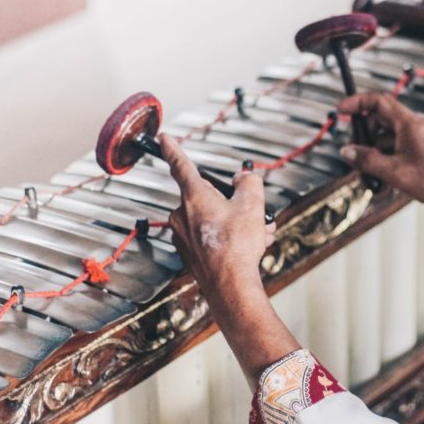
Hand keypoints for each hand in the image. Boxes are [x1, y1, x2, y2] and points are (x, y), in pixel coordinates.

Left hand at [161, 135, 297, 389]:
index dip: (173, 148)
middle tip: (252, 213)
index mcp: (194, 196)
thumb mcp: (252, 203)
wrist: (230, 285)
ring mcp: (183, 236)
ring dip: (236, 223)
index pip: (181, 165)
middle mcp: (183, 214)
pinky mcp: (190, 254)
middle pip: (208, 196)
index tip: (164, 138)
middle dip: (233, 203)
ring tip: (258, 235)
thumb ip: (248, 182)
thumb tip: (243, 179)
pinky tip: (248, 249)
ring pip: (214, 219)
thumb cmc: (237, 245)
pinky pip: (211, 237)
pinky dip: (229, 239)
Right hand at [336, 92, 423, 204]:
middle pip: (380, 119)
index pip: (378, 101)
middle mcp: (415, 124)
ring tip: (372, 174)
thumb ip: (367, 160)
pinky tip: (387, 177)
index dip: (356, 102)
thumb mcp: (395, 173)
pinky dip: (388, 156)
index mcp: (409, 123)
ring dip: (375, 150)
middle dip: (364, 135)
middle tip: (355, 154)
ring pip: (388, 134)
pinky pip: (398, 144)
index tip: (340, 109)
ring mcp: (420, 134)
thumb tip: (346, 151)